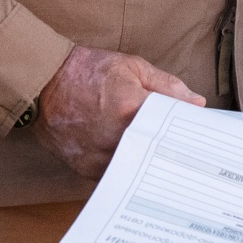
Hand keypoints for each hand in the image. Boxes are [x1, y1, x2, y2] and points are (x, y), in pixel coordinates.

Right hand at [32, 45, 204, 177]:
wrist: (44, 82)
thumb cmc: (89, 71)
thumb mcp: (133, 67)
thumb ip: (167, 86)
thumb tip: (197, 104)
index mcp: (132, 110)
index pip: (173, 130)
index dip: (187, 134)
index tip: (199, 136)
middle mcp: (115, 138)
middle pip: (157, 155)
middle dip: (171, 152)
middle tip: (184, 150)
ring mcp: (98, 157)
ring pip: (136, 170)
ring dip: (148, 164)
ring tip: (160, 155)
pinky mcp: (84, 168)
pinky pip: (114, 176)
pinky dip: (125, 169)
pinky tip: (134, 160)